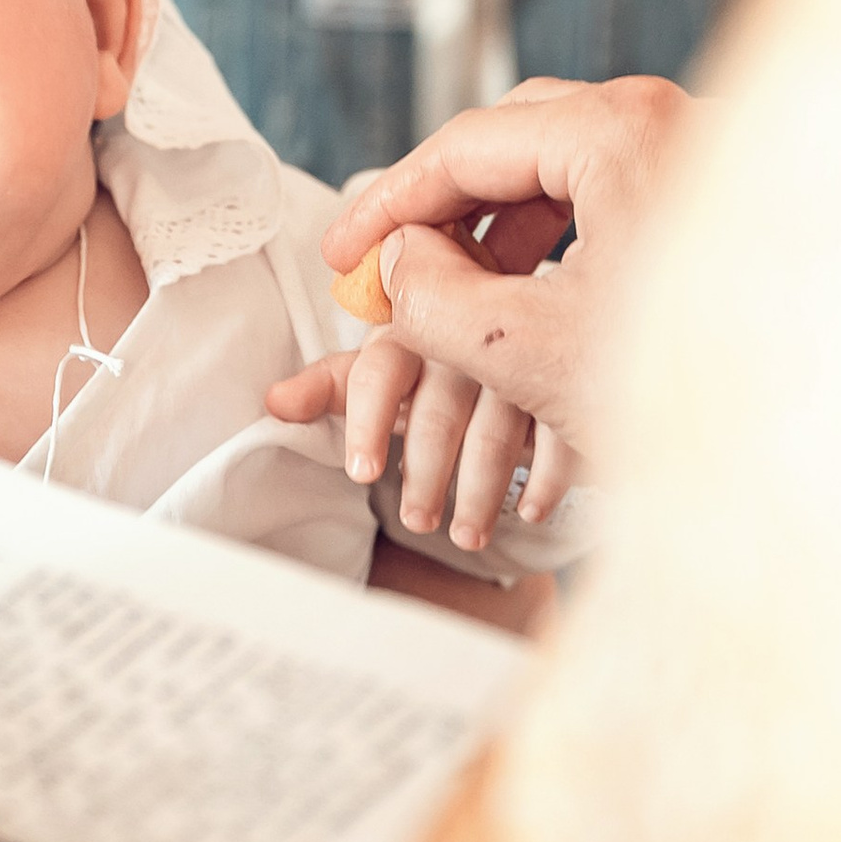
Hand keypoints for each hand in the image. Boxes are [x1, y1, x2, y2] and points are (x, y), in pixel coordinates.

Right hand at [268, 75, 693, 505]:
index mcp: (621, 131)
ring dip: (497, 225)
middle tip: (385, 263)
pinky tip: (525, 296)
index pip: (466, 145)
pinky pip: (616, 195)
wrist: (834, 450)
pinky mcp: (729, 199)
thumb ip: (431, 293)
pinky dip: (557, 238)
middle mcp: (673, 119)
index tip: (340, 257)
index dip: (386, 204)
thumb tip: (401, 257)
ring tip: (444, 289)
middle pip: (516, 138)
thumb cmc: (702, 400)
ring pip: (567, 167)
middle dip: (441, 206)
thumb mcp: (526, 352)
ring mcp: (708, 154)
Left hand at [269, 325, 567, 554]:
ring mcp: (521, 356)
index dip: (367, 423)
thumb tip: (273, 404)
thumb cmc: (444, 345)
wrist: (522, 305)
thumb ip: (335, 382)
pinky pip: (559, 431)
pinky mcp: (567, 378)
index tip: (362, 473)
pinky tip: (532, 510)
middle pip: (438, 410)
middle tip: (416, 519)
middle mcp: (464, 334)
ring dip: (479, 490)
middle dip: (425, 474)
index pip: (379, 370)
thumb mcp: (390, 359)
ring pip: (497, 429)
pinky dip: (546, 476)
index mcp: (412, 322)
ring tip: (466, 536)